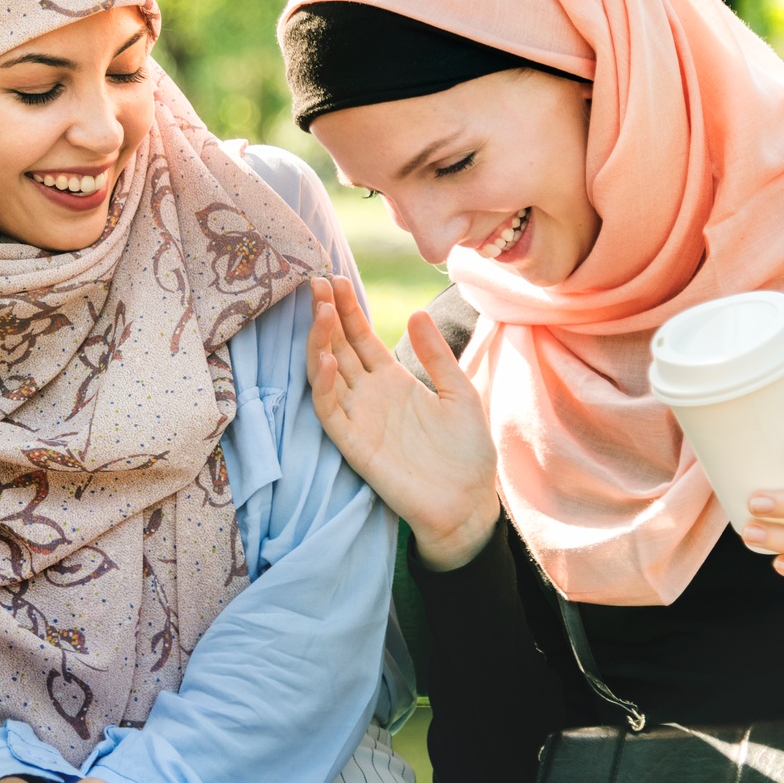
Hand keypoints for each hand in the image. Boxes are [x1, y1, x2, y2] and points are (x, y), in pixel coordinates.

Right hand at [306, 276, 500, 569]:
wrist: (468, 504)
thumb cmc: (467, 453)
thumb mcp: (459, 392)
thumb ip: (436, 356)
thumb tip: (416, 312)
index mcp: (394, 381)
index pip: (360, 338)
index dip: (347, 309)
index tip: (334, 278)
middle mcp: (369, 396)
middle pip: (339, 348)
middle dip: (326, 316)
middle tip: (315, 282)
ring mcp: (359, 418)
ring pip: (327, 374)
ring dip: (320, 343)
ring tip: (320, 312)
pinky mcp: (354, 444)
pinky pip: (330, 410)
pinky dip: (324, 385)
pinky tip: (327, 359)